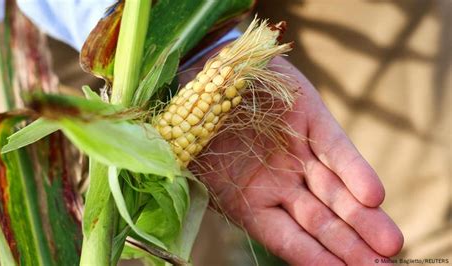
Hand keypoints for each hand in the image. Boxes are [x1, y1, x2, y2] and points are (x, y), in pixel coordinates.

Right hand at [188, 56, 403, 264]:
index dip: (312, 257)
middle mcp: (277, 182)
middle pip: (319, 220)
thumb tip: (243, 219)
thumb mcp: (196, 161)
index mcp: (249, 200)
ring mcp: (296, 152)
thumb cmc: (192, 121)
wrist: (202, 69)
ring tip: (389, 242)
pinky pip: (336, 149)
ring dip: (362, 216)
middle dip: (349, 243)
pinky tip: (374, 196)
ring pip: (335, 191)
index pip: (286, 238)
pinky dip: (355, 171)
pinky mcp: (312, 119)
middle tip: (380, 265)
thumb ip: (215, 188)